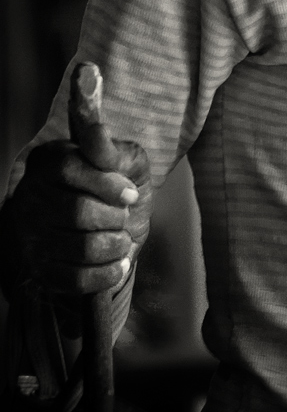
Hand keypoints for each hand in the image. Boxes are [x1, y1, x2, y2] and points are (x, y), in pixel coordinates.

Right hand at [9, 127, 151, 295]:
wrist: (106, 224)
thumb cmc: (117, 185)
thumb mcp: (123, 159)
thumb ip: (110, 149)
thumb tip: (96, 131)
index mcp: (48, 162)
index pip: (69, 169)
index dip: (106, 183)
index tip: (131, 193)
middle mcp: (30, 198)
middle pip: (77, 212)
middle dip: (115, 217)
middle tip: (125, 216)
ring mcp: (31, 237)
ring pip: (79, 248)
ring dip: (114, 245)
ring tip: (123, 238)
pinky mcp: (40, 270)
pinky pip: (75, 280)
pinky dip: (105, 274)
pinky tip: (118, 262)